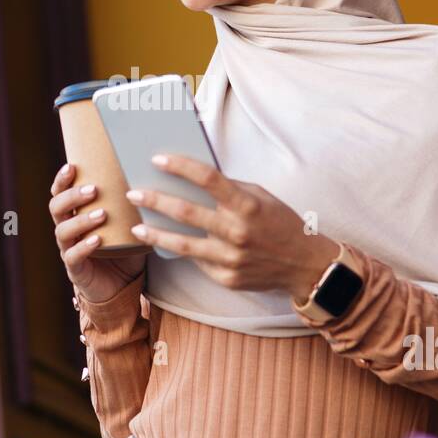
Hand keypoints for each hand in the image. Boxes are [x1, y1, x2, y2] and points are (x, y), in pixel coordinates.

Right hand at [49, 162, 146, 303]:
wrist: (121, 286)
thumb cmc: (124, 249)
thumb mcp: (128, 223)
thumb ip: (132, 204)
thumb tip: (154, 177)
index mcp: (75, 214)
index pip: (60, 192)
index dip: (62, 180)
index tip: (72, 166)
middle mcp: (67, 229)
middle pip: (57, 208)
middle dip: (72, 196)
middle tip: (94, 190)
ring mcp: (68, 249)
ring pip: (63, 230)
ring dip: (82, 220)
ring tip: (102, 214)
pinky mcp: (76, 269)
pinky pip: (73, 256)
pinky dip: (84, 246)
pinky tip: (97, 239)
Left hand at [125, 153, 339, 297]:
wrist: (304, 265)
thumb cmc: (280, 224)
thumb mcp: (262, 197)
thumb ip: (231, 190)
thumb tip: (194, 178)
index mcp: (247, 205)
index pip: (208, 179)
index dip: (180, 167)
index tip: (157, 159)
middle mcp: (237, 232)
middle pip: (185, 212)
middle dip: (154, 200)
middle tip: (134, 193)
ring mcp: (230, 258)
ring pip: (182, 244)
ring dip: (154, 234)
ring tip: (136, 227)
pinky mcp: (226, 278)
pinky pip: (198, 262)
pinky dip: (182, 251)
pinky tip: (169, 244)